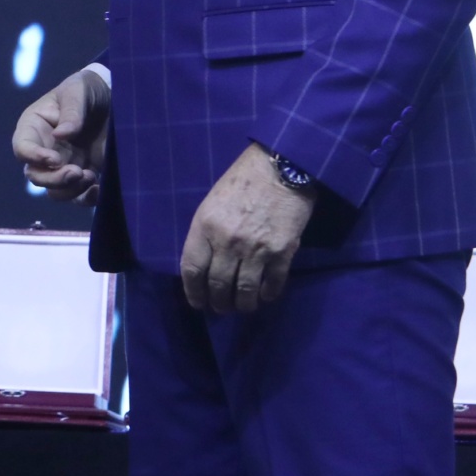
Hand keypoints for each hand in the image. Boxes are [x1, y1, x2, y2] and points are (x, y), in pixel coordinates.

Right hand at [13, 67, 110, 203]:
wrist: (114, 96)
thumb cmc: (87, 88)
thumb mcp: (78, 90)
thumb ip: (71, 111)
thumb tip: (61, 135)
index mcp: (34, 127)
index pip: (22, 148)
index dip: (33, 157)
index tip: (54, 159)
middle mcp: (44, 150)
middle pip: (36, 176)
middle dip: (54, 179)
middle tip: (77, 172)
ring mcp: (63, 165)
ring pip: (54, 191)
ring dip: (70, 190)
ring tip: (91, 176)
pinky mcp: (84, 175)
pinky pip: (78, 197)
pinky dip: (86, 199)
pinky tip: (99, 189)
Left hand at [179, 142, 316, 314]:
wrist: (281, 167)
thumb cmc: (241, 182)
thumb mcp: (211, 203)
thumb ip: (205, 233)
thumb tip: (203, 264)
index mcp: (205, 226)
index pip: (192, 269)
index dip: (193, 292)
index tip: (197, 302)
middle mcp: (227, 241)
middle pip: (217, 284)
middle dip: (217, 302)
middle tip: (220, 308)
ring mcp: (256, 248)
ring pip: (244, 291)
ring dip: (242, 305)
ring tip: (242, 307)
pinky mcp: (282, 251)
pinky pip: (273, 284)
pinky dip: (268, 295)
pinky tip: (265, 297)